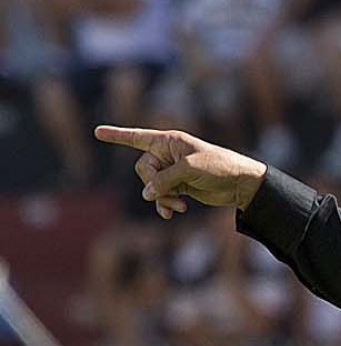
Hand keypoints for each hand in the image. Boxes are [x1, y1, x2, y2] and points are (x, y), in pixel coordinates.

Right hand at [93, 125, 266, 220]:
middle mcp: (167, 154)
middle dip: (154, 184)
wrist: (239, 184)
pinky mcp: (179, 186)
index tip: (97, 132)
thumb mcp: (189, 170)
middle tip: (174, 192)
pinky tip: (172, 213)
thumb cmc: (218, 167)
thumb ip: (164, 180)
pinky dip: (165, 205)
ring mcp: (172, 171)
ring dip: (162, 198)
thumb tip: (147, 194)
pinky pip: (161, 197)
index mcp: (168, 141)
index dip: (117, 136)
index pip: (137, 137)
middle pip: (143, 170)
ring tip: (180, 206)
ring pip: (151, 187)